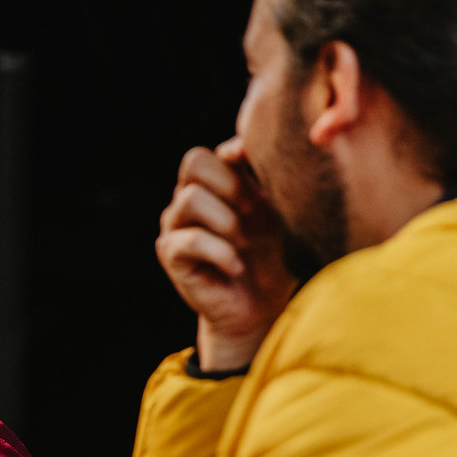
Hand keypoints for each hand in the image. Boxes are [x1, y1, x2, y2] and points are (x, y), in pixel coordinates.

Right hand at [156, 139, 299, 371]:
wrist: (262, 310)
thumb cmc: (277, 259)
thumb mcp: (283, 213)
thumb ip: (275, 178)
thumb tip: (275, 146)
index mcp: (217, 183)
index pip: (216, 149)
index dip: (239, 156)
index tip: (265, 179)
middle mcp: (191, 199)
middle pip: (193, 161)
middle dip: (229, 183)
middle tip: (252, 211)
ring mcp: (177, 226)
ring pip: (190, 198)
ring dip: (225, 220)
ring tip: (244, 243)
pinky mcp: (172, 255)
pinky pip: (192, 240)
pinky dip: (221, 252)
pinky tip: (236, 267)